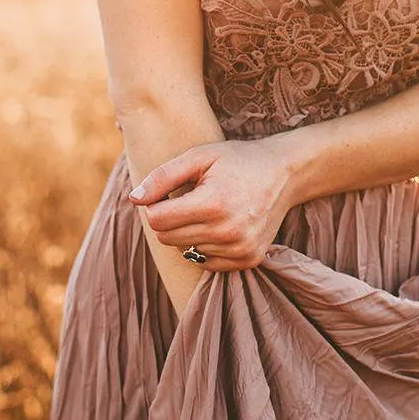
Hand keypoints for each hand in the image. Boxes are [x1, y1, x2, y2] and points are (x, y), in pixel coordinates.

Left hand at [127, 135, 297, 270]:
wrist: (284, 173)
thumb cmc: (237, 160)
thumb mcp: (199, 157)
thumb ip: (162, 177)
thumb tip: (134, 199)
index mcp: (212, 204)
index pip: (158, 221)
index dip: (155, 206)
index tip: (168, 193)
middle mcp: (228, 232)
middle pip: (168, 238)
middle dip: (170, 219)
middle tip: (188, 200)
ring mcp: (240, 249)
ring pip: (186, 251)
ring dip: (189, 232)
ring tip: (210, 210)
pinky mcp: (249, 260)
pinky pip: (207, 263)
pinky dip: (206, 246)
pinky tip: (220, 226)